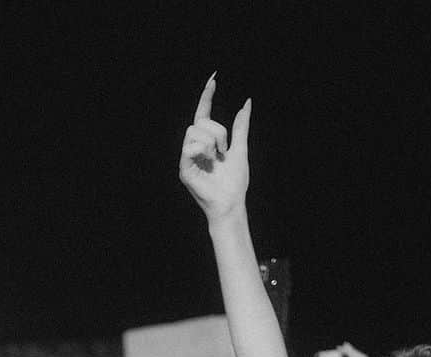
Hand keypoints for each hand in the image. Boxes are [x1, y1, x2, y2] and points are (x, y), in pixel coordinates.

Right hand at [179, 74, 250, 223]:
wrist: (232, 202)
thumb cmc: (235, 182)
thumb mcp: (241, 148)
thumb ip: (241, 127)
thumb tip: (246, 104)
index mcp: (207, 143)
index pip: (203, 115)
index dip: (206, 97)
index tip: (213, 79)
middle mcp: (194, 149)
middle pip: (199, 122)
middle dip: (217, 131)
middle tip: (224, 149)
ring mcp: (188, 160)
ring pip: (194, 131)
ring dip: (211, 141)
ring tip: (217, 157)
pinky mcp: (184, 171)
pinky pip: (189, 147)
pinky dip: (203, 150)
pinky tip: (210, 161)